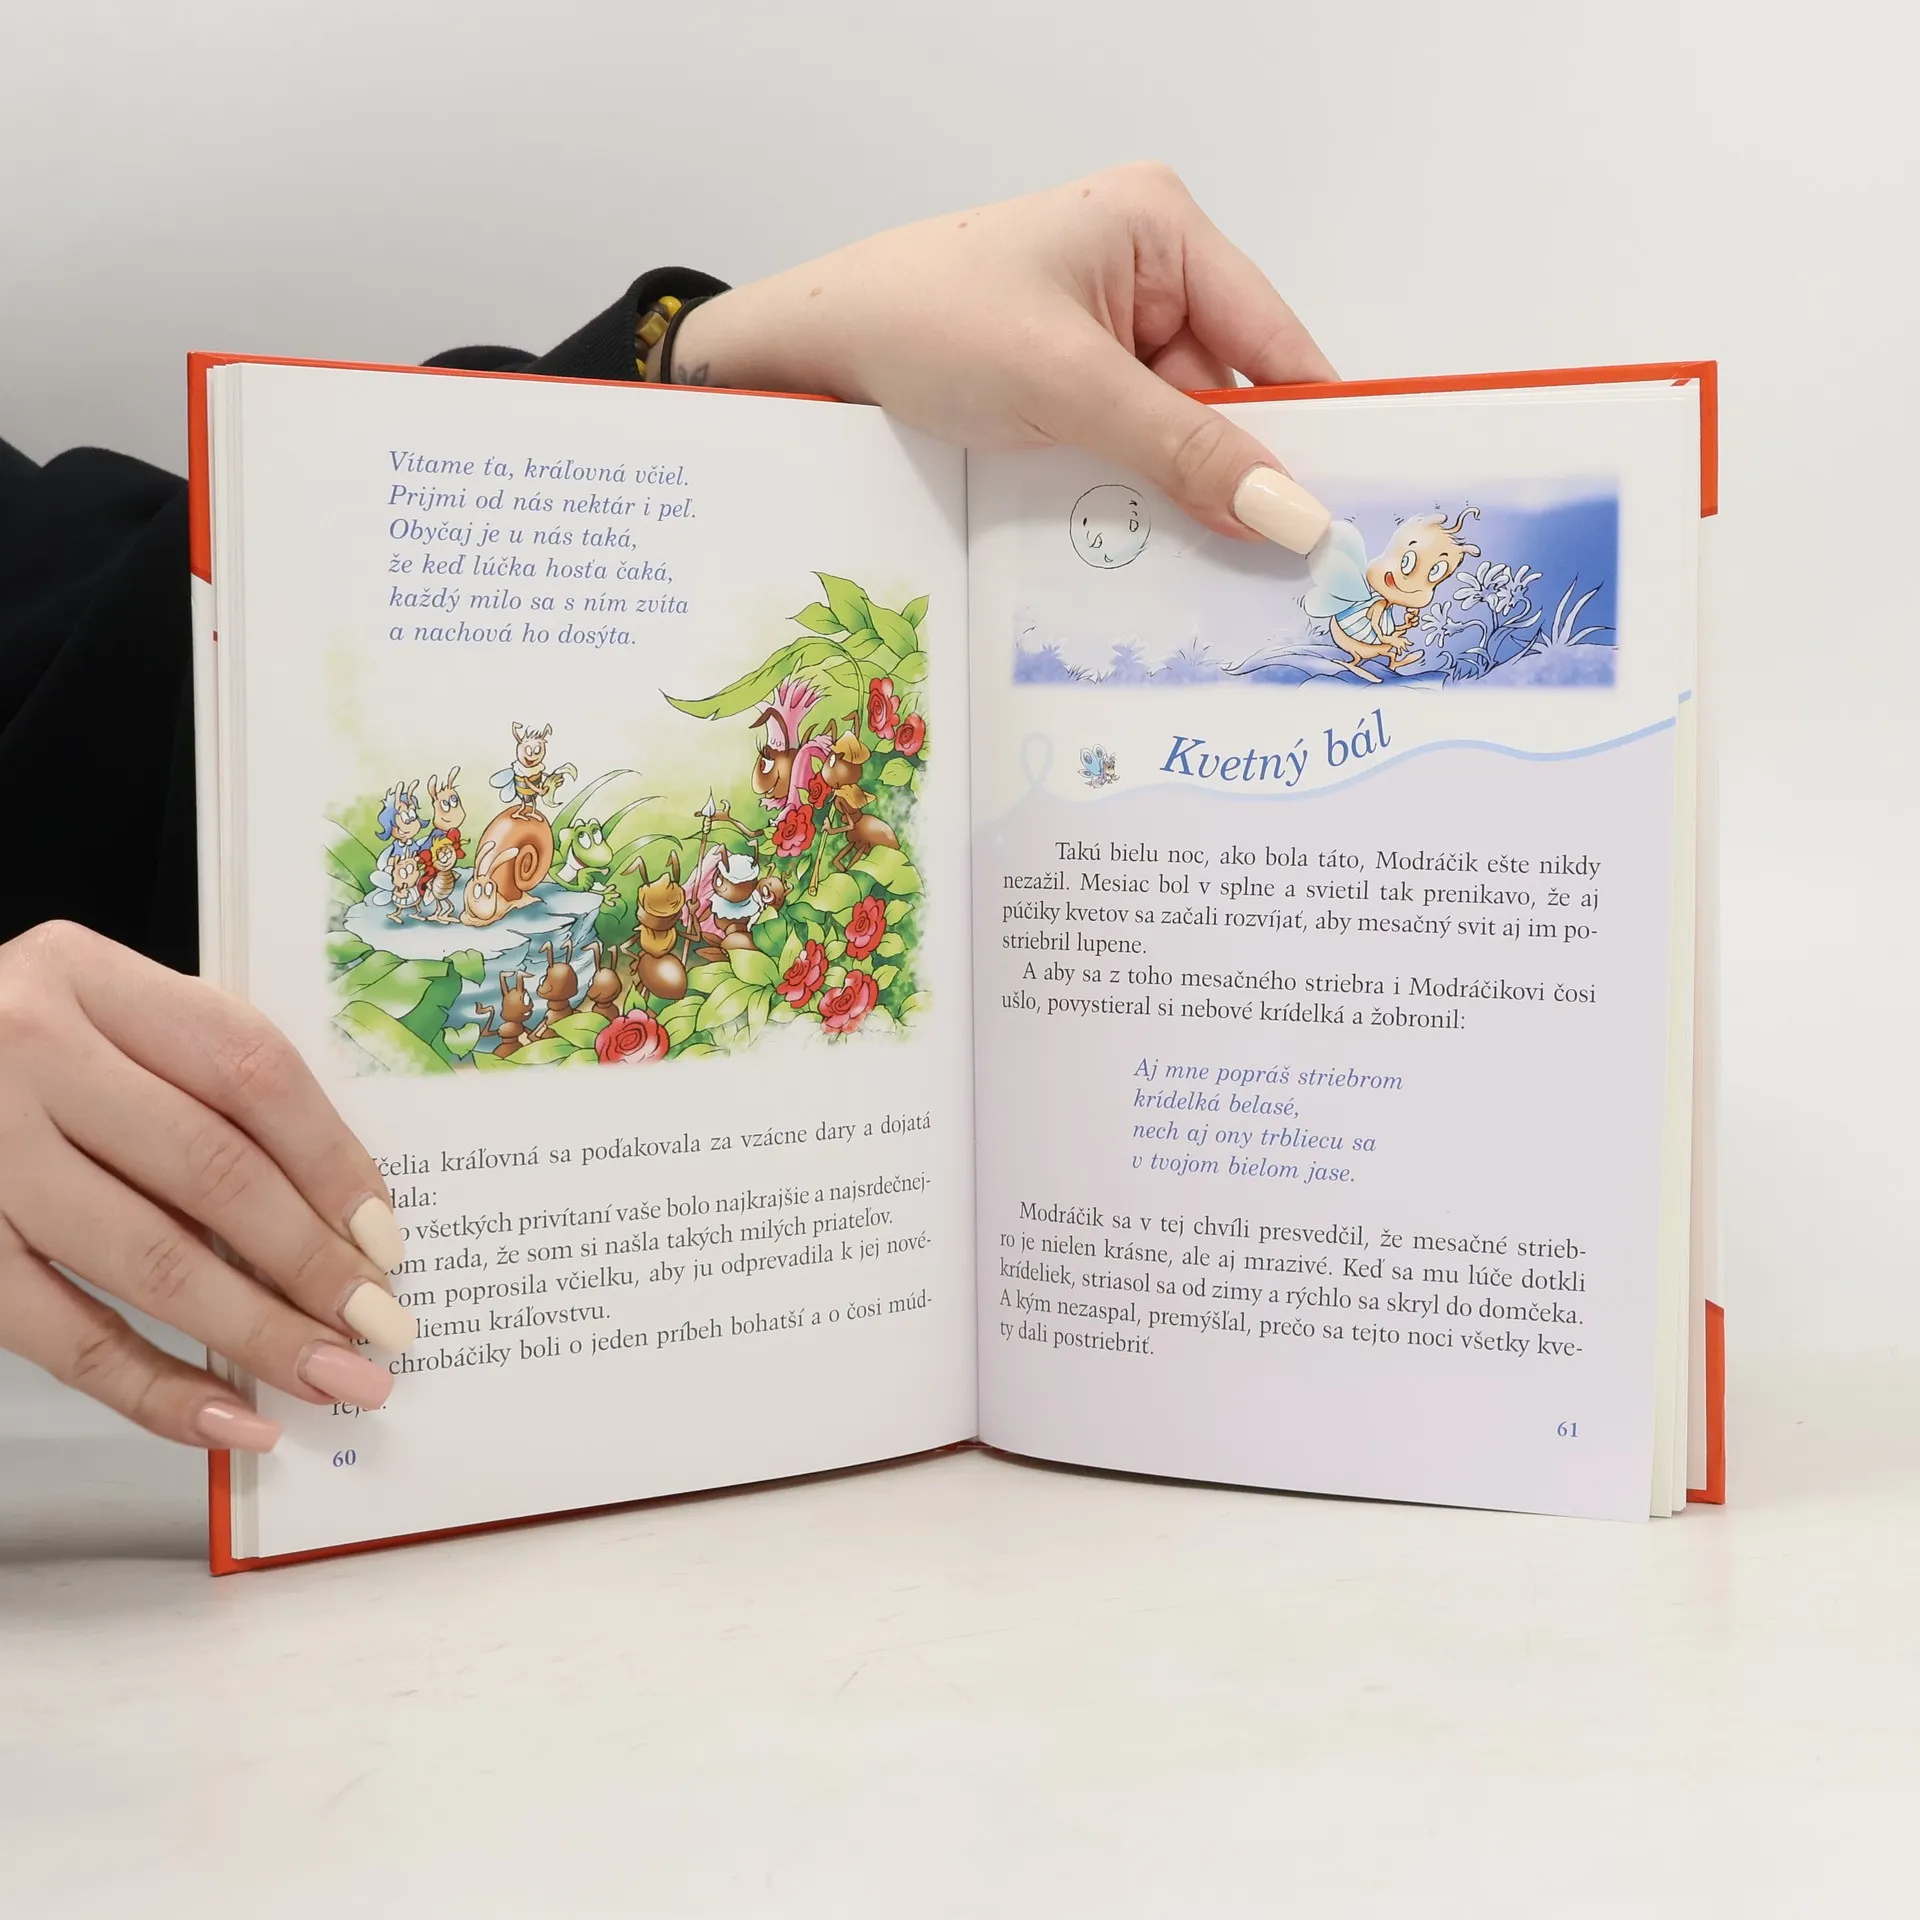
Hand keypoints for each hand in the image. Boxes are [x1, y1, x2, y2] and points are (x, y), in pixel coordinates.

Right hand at [0, 922, 416, 1451]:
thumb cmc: (26, 1049)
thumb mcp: (112, 1024)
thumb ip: (206, 1086)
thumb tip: (338, 1218)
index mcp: (89, 977)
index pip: (250, 1071)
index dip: (333, 1163)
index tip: (387, 1240)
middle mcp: (31, 1051)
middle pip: (211, 1169)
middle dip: (312, 1263)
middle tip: (381, 1327)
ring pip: (149, 1258)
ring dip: (257, 1333)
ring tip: (334, 1378)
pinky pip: (66, 1337)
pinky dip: (157, 1389)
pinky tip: (231, 1419)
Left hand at [671, 162, 1336, 550]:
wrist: (808, 355)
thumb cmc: (923, 322)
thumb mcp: (1069, 387)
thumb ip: (1185, 451)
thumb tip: (1290, 513)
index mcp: (1163, 230)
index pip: (1277, 339)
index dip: (1316, 426)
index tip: (1352, 512)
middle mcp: (1145, 276)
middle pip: (1231, 397)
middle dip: (1237, 479)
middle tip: (1279, 575)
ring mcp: (1103, 337)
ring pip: (1178, 437)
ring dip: (1179, 500)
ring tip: (1206, 574)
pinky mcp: (1067, 390)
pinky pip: (1128, 452)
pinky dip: (1134, 500)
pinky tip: (1141, 548)